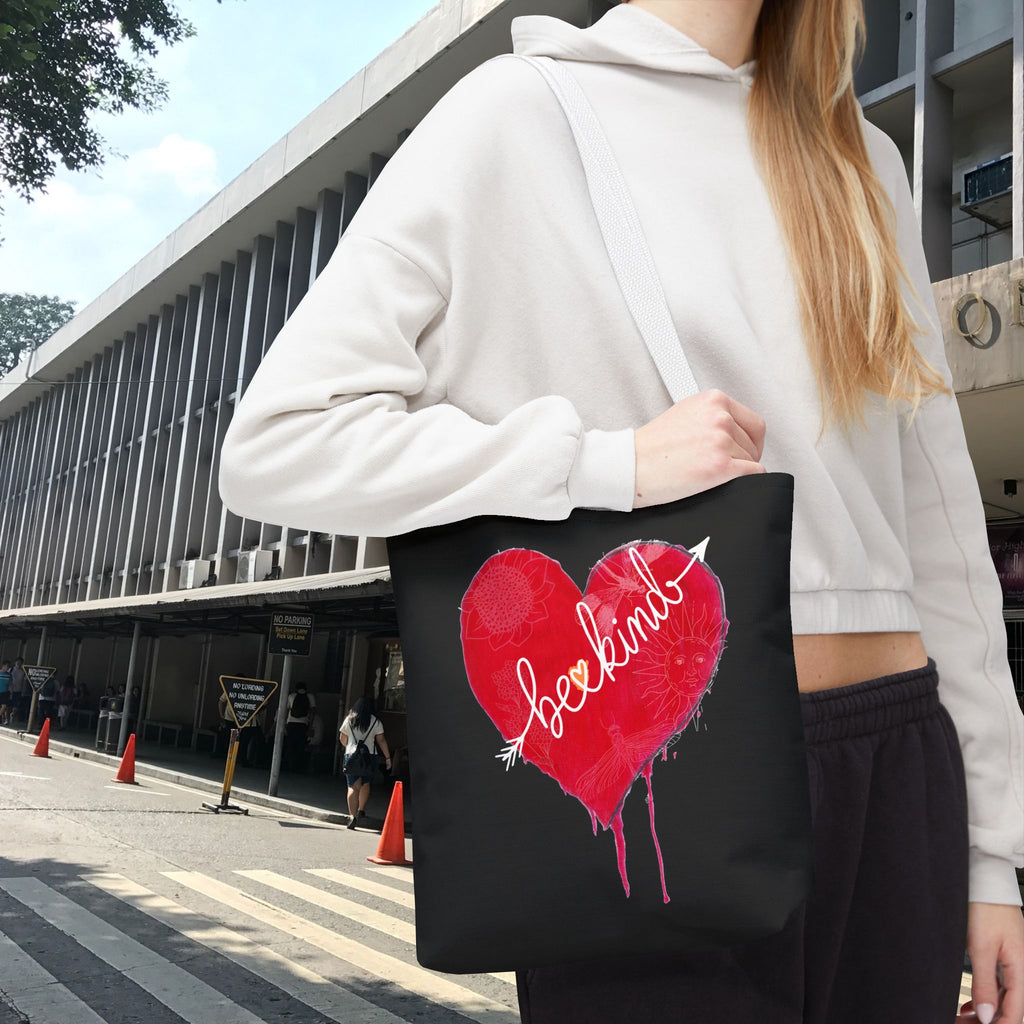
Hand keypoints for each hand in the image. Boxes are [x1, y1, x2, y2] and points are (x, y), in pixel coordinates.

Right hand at [633, 389, 765, 508]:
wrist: (628, 466)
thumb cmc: (648, 447)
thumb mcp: (684, 415)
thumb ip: (712, 418)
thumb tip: (735, 434)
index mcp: (713, 400)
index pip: (753, 423)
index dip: (749, 442)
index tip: (741, 451)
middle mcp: (719, 417)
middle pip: (753, 444)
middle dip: (742, 458)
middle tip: (721, 466)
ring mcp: (720, 441)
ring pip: (752, 461)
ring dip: (737, 472)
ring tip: (708, 473)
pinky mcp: (720, 466)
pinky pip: (753, 476)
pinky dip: (744, 483)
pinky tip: (723, 483)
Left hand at [967, 902, 1023, 1022]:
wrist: (986, 881)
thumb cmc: (985, 907)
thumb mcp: (980, 946)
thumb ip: (985, 983)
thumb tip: (986, 1016)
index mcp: (1022, 969)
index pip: (1015, 1013)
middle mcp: (1022, 969)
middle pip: (1010, 1008)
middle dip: (990, 1021)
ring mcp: (1014, 963)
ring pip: (1003, 998)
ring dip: (986, 1012)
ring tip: (963, 1019)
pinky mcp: (1004, 956)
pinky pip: (999, 985)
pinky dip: (985, 998)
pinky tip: (970, 1006)